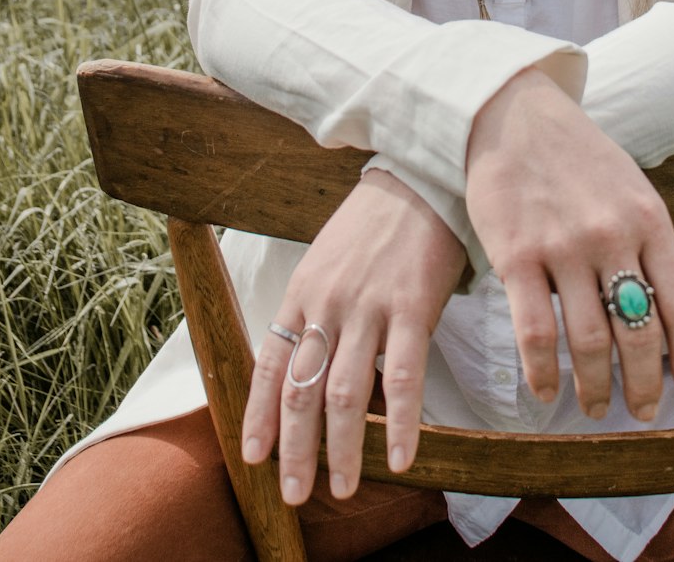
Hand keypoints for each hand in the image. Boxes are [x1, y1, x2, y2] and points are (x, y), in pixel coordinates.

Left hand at [241, 169, 465, 505]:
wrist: (418, 180)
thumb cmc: (373, 226)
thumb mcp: (326, 261)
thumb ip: (314, 311)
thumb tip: (307, 367)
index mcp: (301, 291)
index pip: (271, 365)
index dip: (260, 416)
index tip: (255, 458)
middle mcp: (328, 303)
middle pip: (302, 390)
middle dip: (295, 449)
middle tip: (295, 493)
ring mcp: (369, 307)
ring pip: (346, 393)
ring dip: (344, 449)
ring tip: (345, 487)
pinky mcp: (412, 307)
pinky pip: (403, 377)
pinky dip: (402, 423)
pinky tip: (404, 458)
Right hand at [465, 69, 673, 423]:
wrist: (512, 114)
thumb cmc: (575, 155)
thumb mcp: (629, 187)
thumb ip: (648, 242)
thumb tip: (665, 313)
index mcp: (649, 218)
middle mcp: (611, 236)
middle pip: (639, 334)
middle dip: (644, 385)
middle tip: (641, 410)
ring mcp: (563, 247)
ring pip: (589, 342)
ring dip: (596, 387)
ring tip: (596, 406)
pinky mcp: (516, 255)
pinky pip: (535, 331)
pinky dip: (544, 373)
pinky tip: (547, 392)